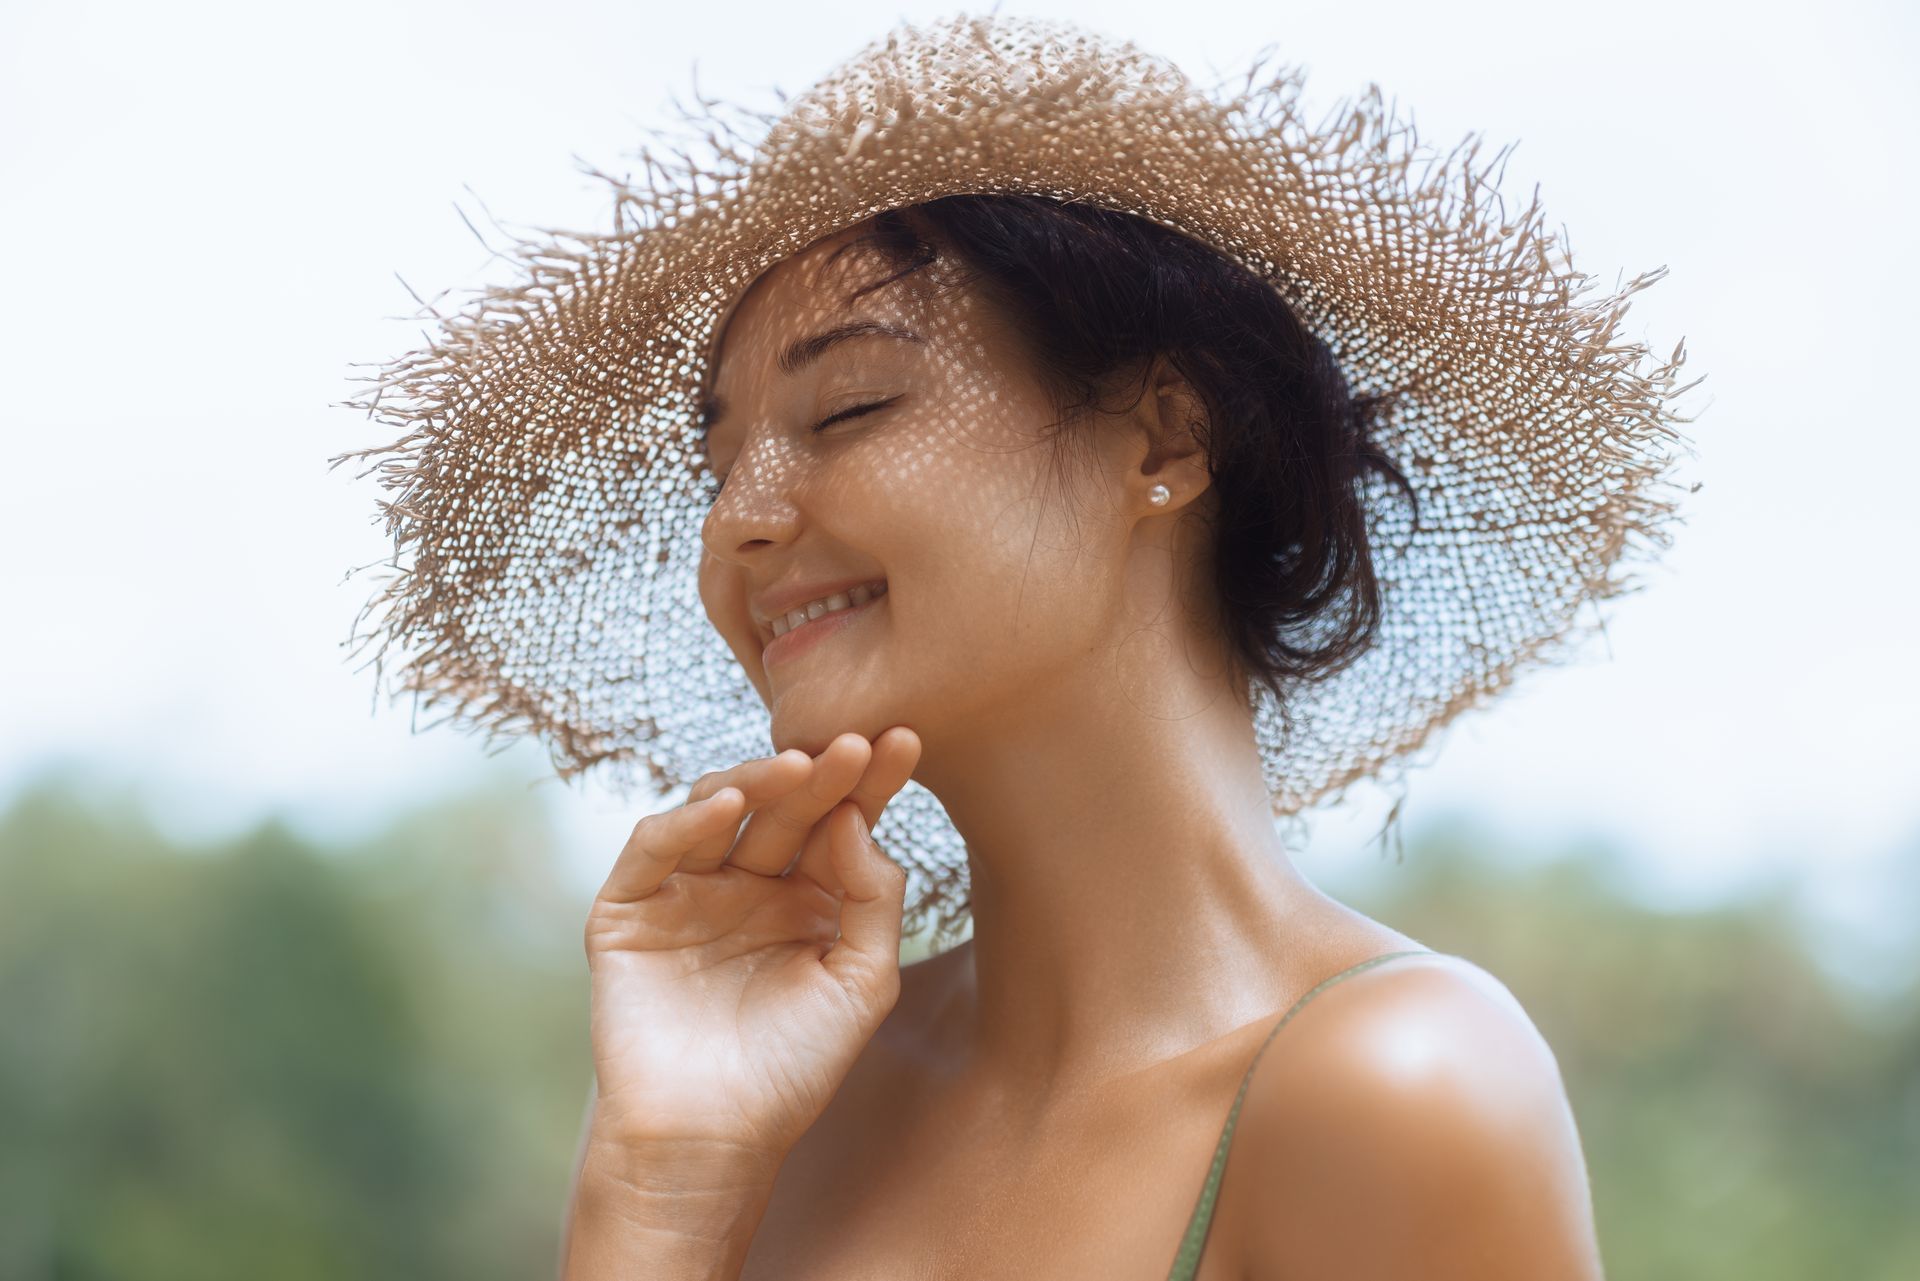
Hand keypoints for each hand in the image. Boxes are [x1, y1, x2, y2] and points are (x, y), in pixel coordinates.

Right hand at [581, 726, 923, 1165]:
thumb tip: (855, 818)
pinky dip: (686, 820)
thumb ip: (873, 898)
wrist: (711, 1141)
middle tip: (855, 743)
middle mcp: (749, 882)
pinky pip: (655, 847)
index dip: (872, 782)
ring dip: (760, 781)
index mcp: (809, 895)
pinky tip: (729, 805)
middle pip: (787, 807)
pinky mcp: (631, 907)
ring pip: (721, 809)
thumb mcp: (861, 983)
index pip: (842, 821)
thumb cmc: (793, 1068)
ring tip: (801, 766)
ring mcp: (689, 889)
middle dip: (822, 773)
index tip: (906, 741)